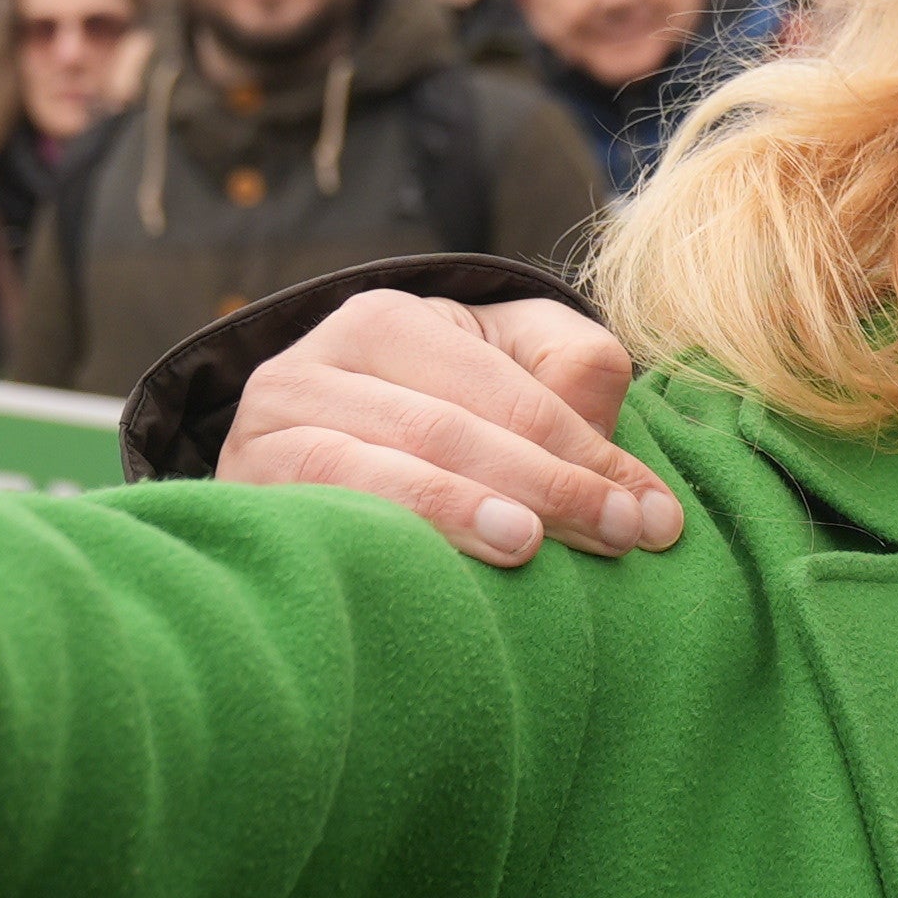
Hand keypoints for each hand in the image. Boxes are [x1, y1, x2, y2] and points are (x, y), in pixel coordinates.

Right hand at [221, 288, 676, 564]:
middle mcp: (311, 366)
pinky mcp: (244, 497)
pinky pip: (323, 516)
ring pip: (378, 471)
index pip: (504, 390)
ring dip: (460, 512)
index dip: (585, 451)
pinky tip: (440, 576)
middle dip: (544, 485)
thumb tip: (614, 440)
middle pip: (445, 428)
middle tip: (619, 539)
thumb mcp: (510, 369)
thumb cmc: (442, 420)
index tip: (653, 516)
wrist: (308, 467)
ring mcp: (266, 433)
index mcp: (387, 322)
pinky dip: (388, 541)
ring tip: (530, 547)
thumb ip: (572, 374)